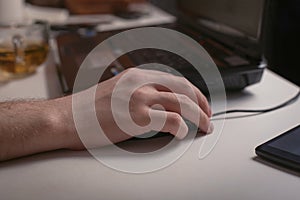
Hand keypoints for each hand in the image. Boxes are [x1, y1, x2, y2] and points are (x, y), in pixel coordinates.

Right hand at [62, 68, 211, 149]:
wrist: (67, 118)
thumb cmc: (89, 108)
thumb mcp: (118, 90)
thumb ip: (138, 91)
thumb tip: (159, 102)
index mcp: (137, 75)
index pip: (174, 79)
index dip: (192, 91)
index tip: (198, 102)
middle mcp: (141, 83)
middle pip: (184, 88)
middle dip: (201, 101)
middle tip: (208, 114)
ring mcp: (139, 99)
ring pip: (182, 103)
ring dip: (198, 116)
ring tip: (205, 126)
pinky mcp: (137, 118)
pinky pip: (170, 121)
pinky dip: (182, 127)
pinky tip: (183, 133)